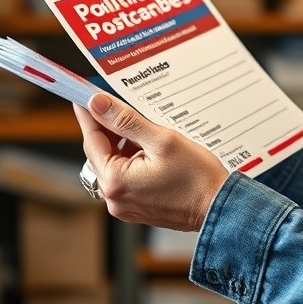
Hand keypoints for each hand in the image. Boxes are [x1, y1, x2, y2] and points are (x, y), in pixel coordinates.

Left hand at [74, 92, 229, 231]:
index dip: (89, 114)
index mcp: (116, 181)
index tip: (83, 96)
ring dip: (121, 144)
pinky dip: (130, 159)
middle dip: (107, 128)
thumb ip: (125, 121)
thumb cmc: (196, 178)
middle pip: (99, 153)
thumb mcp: (161, 140)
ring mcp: (124, 205)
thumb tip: (99, 104)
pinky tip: (147, 148)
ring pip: (112, 163)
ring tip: (142, 129)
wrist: (219, 207)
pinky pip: (123, 176)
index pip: (92, 140)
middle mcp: (115, 198)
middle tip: (114, 104)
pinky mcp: (135, 206)